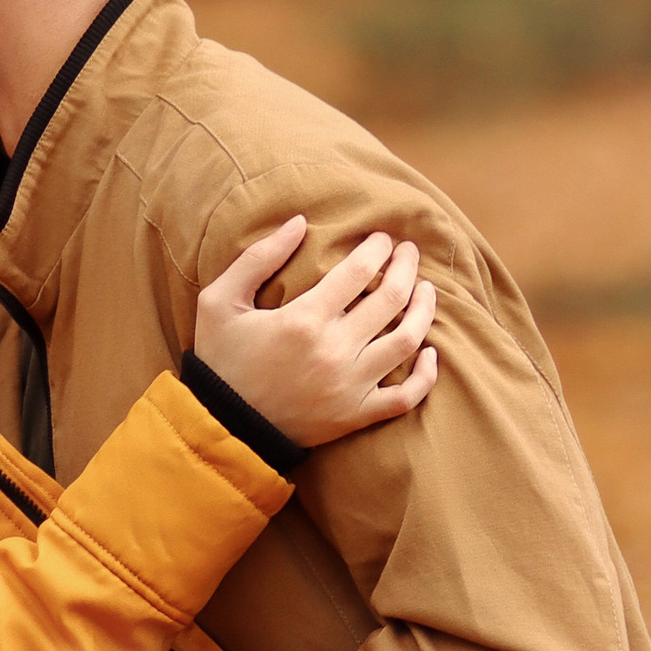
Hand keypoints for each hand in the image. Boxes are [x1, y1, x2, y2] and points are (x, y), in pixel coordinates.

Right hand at [193, 213, 439, 446]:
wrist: (221, 427)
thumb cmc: (220, 361)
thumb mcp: (219, 301)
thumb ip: (257, 258)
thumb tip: (299, 222)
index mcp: (304, 319)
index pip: (360, 270)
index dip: (378, 248)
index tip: (382, 239)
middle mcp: (334, 351)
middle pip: (392, 298)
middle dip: (407, 267)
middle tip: (409, 253)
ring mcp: (350, 386)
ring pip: (408, 341)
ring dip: (425, 310)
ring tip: (426, 291)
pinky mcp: (355, 415)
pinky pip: (405, 397)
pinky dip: (426, 376)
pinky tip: (431, 353)